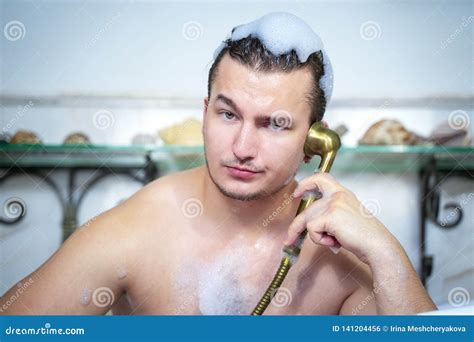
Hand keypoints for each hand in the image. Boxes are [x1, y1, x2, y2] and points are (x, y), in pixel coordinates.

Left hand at [284, 173, 400, 264]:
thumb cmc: (365, 236)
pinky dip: (320, 240)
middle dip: (295, 228)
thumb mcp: (347, 218)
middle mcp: (337, 195)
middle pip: (308, 210)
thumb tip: (309, 225)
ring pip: (308, 221)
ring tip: (333, 242)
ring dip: (316, 237)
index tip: (297, 193)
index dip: (306, 184)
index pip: (321, 178)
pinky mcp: (329, 215)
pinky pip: (311, 229)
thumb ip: (330, 214)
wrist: (377, 245)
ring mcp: (333, 204)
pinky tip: (335, 242)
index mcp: (343, 193)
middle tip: (288, 241)